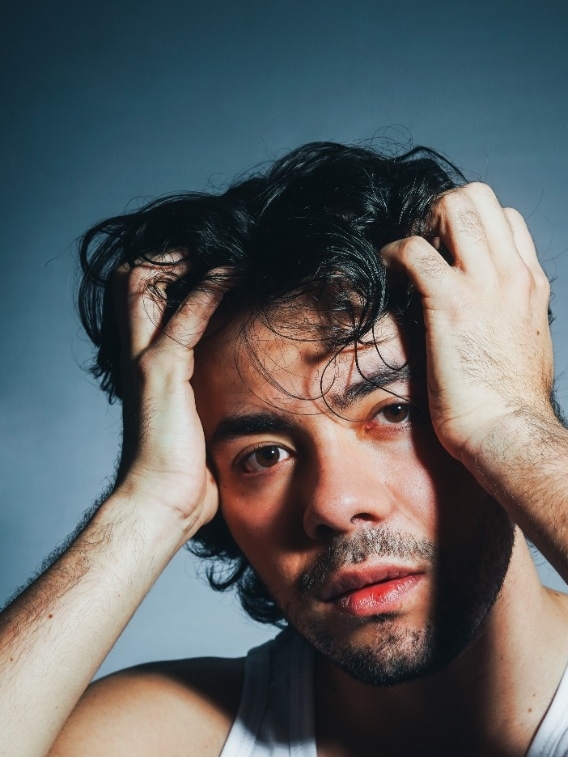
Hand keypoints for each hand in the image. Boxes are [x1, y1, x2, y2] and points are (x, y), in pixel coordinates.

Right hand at [112, 257, 228, 533]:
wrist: (162, 503)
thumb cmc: (184, 478)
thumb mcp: (200, 429)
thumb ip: (211, 406)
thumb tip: (249, 413)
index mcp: (145, 370)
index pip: (141, 305)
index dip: (167, 280)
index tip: (208, 270)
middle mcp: (137, 358)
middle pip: (130, 283)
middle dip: (166, 260)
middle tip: (208, 255)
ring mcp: (146, 361)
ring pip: (144, 284)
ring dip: (184, 261)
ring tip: (224, 254)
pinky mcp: (163, 371)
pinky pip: (188, 314)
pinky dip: (212, 288)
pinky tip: (238, 275)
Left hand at [381, 183, 555, 475]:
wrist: (510, 434)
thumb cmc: (512, 410)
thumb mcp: (527, 354)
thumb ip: (514, 328)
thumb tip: (496, 330)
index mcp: (531, 287)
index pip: (507, 221)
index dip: (472, 226)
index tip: (446, 251)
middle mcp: (512, 276)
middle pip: (480, 198)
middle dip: (442, 210)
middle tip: (422, 244)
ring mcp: (484, 286)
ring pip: (454, 207)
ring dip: (421, 222)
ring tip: (406, 256)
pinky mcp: (451, 303)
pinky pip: (415, 250)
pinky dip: (394, 253)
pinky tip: (386, 271)